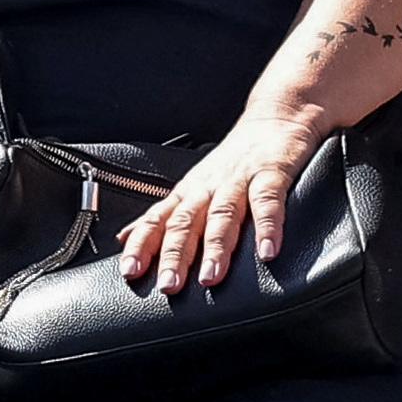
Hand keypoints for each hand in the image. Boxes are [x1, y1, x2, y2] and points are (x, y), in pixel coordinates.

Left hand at [120, 108, 324, 291]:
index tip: (130, 272)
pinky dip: (268, 227)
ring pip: (222, 215)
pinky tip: (267, 252)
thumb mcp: (194, 185)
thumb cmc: (234, 159)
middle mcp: (208, 187)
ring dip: (215, 247)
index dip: (142, 245)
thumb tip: (125, 238)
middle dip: (175, 255)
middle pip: (186, 221)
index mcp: (188, 193)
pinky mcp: (271, 174)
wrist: (276, 116)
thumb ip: (163, 215)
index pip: (156, 219)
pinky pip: (268, 202)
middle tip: (168, 285)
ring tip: (210, 277)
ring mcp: (239, 180)